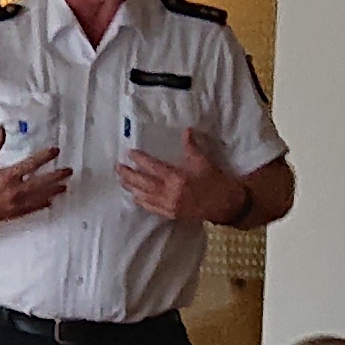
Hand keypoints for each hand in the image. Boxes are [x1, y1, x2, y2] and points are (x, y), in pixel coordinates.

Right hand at [0, 135, 71, 223]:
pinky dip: (41, 205)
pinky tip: (50, 202)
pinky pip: (30, 209)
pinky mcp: (11, 214)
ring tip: (65, 187)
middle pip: (41, 182)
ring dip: (53, 191)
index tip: (56, 151)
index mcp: (8, 175)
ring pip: (39, 197)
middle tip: (69, 171)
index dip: (45, 156)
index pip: (32, 164)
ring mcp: (14, 204)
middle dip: (56, 176)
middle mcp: (14, 191)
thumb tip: (2, 129)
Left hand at [116, 136, 246, 225]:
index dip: (140, 160)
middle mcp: (170, 193)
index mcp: (178, 179)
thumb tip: (185, 130)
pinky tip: (135, 196)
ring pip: (144, 196)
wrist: (226, 204)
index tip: (130, 153)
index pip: (153, 167)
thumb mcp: (204, 162)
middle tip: (118, 168)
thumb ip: (191, 147)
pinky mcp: (171, 214)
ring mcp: (169, 205)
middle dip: (129, 175)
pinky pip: (152, 208)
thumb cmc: (215, 181)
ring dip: (131, 188)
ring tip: (122, 181)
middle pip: (143, 183)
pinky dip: (142, 201)